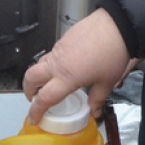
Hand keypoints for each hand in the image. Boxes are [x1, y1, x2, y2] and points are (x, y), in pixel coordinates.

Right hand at [23, 8, 130, 122]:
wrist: (116, 25)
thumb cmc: (112, 54)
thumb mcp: (107, 82)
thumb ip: (98, 98)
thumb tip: (95, 111)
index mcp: (67, 77)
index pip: (44, 98)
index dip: (36, 111)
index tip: (34, 119)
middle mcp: (57, 63)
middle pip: (30, 77)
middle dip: (28, 90)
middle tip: (35, 99)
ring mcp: (58, 49)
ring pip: (39, 64)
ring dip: (38, 76)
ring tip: (48, 83)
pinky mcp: (63, 39)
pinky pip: (50, 54)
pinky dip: (50, 64)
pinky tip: (64, 67)